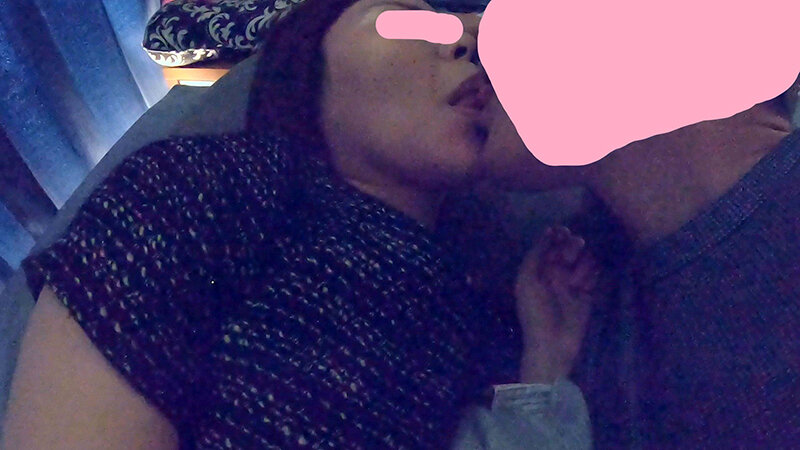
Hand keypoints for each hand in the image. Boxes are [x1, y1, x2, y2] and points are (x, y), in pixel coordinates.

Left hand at [514, 226, 598, 383]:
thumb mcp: (527, 280)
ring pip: (584, 258)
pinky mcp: (588, 293)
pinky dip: (591, 274)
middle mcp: (556, 273)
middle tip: (570, 254)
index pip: (550, 243)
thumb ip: (536, 254)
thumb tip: (548, 232)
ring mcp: (572, 282)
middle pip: (569, 247)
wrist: (553, 344)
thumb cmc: (535, 312)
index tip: (562, 231)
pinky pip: (594, 274)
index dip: (557, 234)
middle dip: (571, 246)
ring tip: (575, 281)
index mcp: (538, 268)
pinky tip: (584, 284)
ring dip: (582, 263)